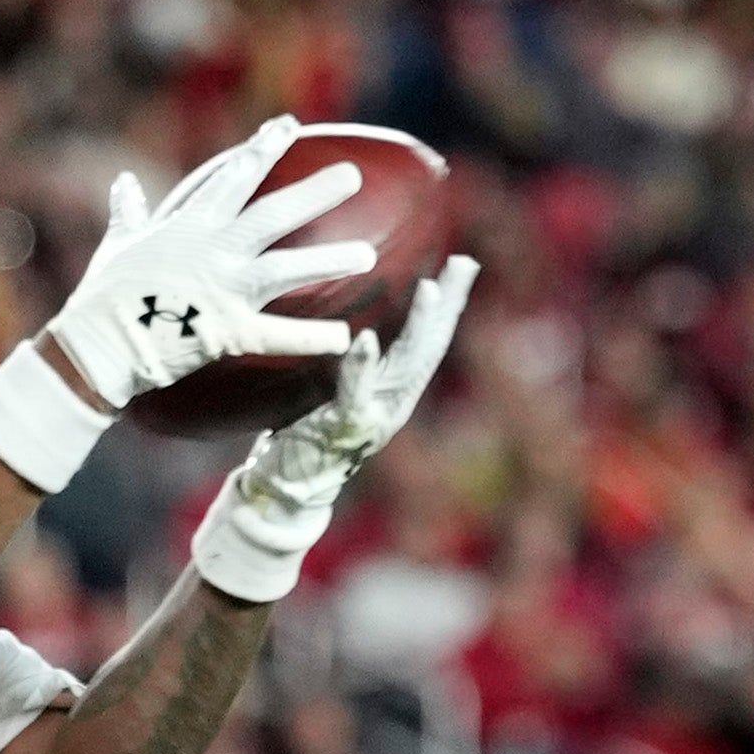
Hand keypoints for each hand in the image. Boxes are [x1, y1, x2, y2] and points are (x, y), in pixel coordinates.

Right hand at [45, 119, 372, 407]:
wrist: (96, 344)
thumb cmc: (103, 296)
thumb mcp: (117, 246)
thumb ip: (129, 213)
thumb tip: (123, 183)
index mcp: (189, 226)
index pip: (233, 176)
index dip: (263, 149)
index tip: (290, 125)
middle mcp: (212, 250)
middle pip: (272, 214)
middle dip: (314, 192)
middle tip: (354, 175)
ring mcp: (222, 289)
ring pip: (285, 268)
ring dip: (327, 260)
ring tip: (367, 255)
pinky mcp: (228, 330)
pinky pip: (278, 335)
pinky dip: (311, 337)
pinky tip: (345, 336)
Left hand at [192, 254, 478, 601]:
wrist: (290, 488)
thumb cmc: (310, 433)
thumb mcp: (341, 390)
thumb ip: (358, 362)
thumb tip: (363, 317)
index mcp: (395, 389)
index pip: (429, 339)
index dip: (448, 304)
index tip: (463, 264)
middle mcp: (394, 401)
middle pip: (430, 347)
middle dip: (449, 305)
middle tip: (463, 264)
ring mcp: (374, 416)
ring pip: (406, 367)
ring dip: (419, 327)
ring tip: (430, 289)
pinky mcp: (344, 428)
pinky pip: (355, 393)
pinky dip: (362, 366)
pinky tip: (366, 339)